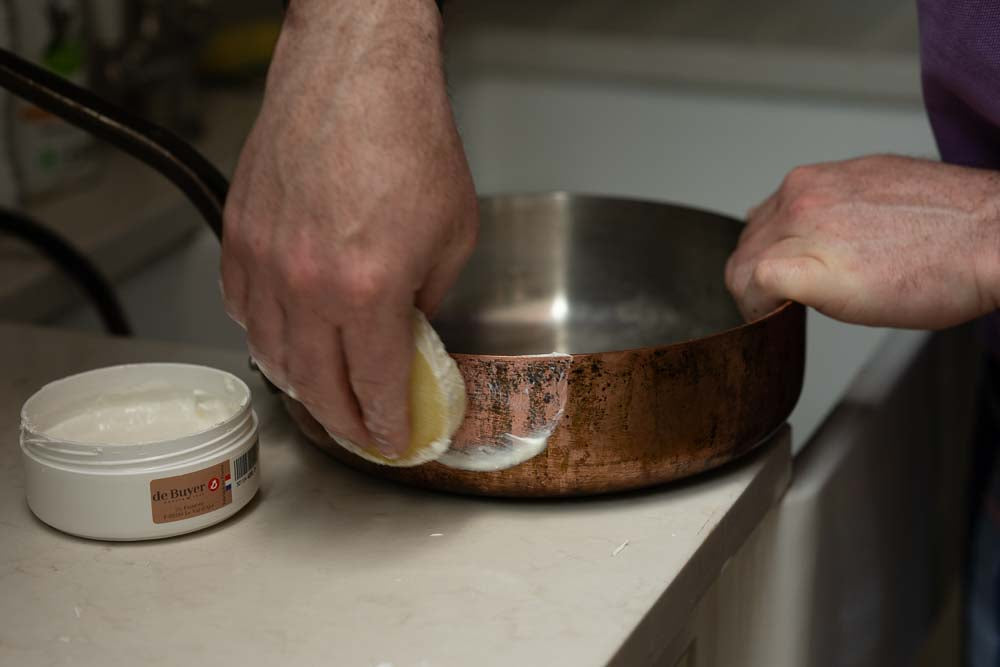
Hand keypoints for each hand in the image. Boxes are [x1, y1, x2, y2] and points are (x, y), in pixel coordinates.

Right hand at [220, 0, 477, 458]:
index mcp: (369, 290)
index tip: (394, 440)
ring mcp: (264, 260)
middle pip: (315, 385)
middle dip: (344, 422)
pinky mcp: (240, 234)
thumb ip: (429, 297)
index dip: (387, 424)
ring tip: (325, 396)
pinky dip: (264, 336)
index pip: (374, 385)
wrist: (356, 72)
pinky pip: (242, 308)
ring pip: (270, 353)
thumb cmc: (408, 137)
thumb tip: (410, 331)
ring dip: (300, 385)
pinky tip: (285, 341)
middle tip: (362, 433)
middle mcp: (307, 285)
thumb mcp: (452, 233)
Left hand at [725, 154, 999, 327]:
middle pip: (745, 246)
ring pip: (741, 267)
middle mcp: (802, 197)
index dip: (766, 257)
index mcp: (815, 181)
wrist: (993, 237)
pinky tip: (779, 319)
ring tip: (784, 316)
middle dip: (757, 279)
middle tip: (782, 306)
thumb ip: (832, 208)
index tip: (780, 282)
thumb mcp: (876, 196)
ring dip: (755, 296)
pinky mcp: (810, 268)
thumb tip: (806, 228)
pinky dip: (758, 307)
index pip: (760, 223)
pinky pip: (755, 286)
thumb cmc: (952, 229)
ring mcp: (803, 229)